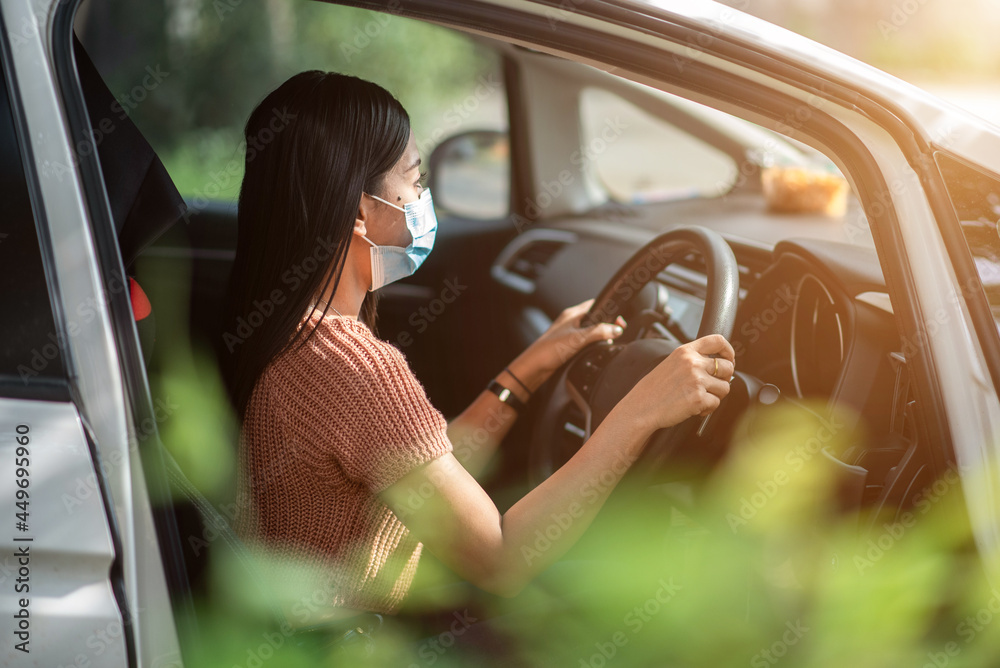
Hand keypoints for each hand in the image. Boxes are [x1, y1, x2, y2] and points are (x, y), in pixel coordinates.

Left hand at [508, 299, 623, 390]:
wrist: (534, 367)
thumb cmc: (548, 350)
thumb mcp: (578, 339)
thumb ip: (599, 332)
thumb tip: (616, 329)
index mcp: (572, 313)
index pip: (596, 304)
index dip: (609, 309)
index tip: (619, 320)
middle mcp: (570, 321)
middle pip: (595, 318)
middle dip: (607, 324)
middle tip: (616, 332)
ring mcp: (569, 333)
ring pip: (591, 330)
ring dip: (600, 335)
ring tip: (607, 341)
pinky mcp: (567, 345)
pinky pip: (585, 341)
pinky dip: (593, 344)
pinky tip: (595, 350)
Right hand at [621, 334, 734, 432]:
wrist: (641, 407)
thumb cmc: (654, 389)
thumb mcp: (671, 363)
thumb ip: (693, 360)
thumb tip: (719, 366)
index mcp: (685, 351)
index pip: (717, 341)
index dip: (729, 350)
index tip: (729, 359)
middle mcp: (693, 363)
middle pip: (727, 367)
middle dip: (724, 378)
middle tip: (712, 385)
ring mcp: (696, 380)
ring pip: (725, 387)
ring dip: (716, 395)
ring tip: (699, 398)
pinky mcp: (698, 398)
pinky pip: (716, 403)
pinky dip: (708, 408)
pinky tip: (695, 408)